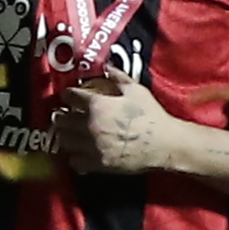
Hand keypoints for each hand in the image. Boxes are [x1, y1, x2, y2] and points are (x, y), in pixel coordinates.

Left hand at [59, 72, 189, 175]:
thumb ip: (118, 77)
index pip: (69, 96)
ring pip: (63, 140)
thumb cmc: (152, 116)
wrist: (167, 144)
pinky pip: (74, 161)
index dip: (68, 95)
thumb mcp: (137, 91)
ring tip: (71, 134)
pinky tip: (81, 153)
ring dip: (65, 136)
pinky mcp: (98, 163)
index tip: (70, 97)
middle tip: (68, 117)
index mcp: (97, 105)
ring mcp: (92, 145)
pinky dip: (75, 157)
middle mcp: (90, 125)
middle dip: (63, 117)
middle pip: (61, 120)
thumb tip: (107, 66)